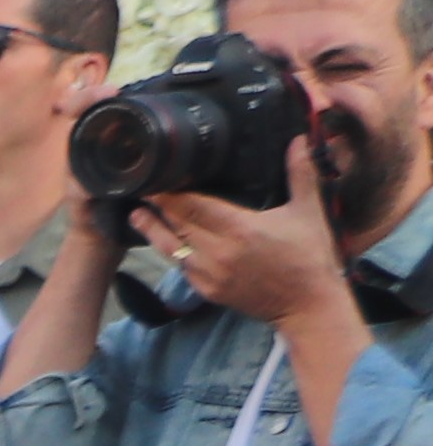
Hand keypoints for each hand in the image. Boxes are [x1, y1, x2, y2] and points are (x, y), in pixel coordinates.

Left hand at [142, 125, 357, 325]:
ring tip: (136, 214)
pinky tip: (163, 240)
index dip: (169, 193)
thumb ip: (300, 174)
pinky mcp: (206, 291)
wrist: (307, 305)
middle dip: (156, 207)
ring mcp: (208, 274)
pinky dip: (170, 252)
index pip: (191, 205)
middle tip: (140, 189)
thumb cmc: (310, 256)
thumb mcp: (308, 212)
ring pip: (170, 248)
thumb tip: (298, 140)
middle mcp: (217, 252)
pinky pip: (180, 267)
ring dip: (153, 230)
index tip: (155, 177)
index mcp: (239, 228)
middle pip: (175, 224)